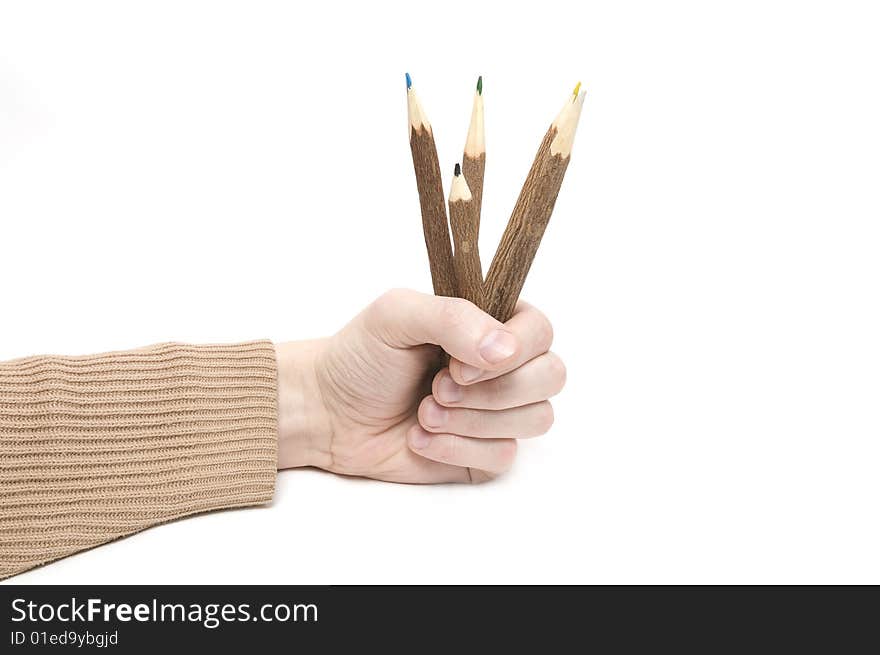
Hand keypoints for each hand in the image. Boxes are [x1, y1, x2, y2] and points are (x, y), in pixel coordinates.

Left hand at [275, 289, 565, 482]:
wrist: (328, 413)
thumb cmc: (360, 357)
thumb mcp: (397, 315)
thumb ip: (454, 318)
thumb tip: (505, 349)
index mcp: (488, 324)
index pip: (541, 330)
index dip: (512, 350)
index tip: (459, 363)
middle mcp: (501, 366)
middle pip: (551, 376)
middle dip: (493, 389)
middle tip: (439, 387)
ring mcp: (496, 411)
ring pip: (535, 419)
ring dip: (472, 418)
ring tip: (424, 411)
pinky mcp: (483, 452)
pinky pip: (502, 455)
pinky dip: (457, 447)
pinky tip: (420, 437)